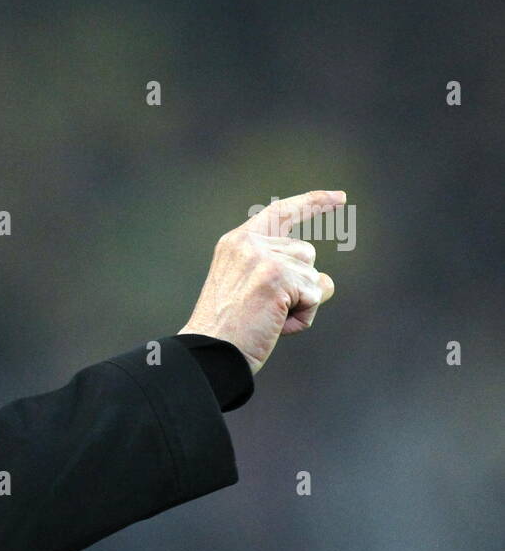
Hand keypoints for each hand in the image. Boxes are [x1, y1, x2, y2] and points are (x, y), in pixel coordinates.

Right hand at [179, 190, 341, 374]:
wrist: (209, 353)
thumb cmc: (227, 332)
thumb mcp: (247, 289)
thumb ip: (279, 271)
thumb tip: (326, 281)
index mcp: (236, 243)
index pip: (280, 213)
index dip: (313, 202)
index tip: (340, 198)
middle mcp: (249, 244)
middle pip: (306, 254)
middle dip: (299, 286)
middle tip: (263, 311)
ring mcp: (263, 258)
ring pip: (313, 275)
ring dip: (301, 303)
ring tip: (267, 319)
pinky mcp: (278, 276)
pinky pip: (316, 294)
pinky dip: (303, 316)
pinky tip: (275, 325)